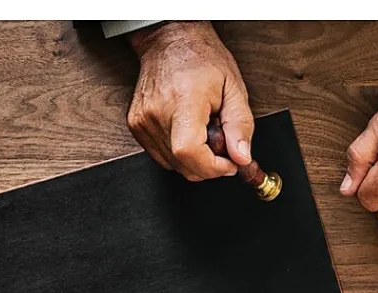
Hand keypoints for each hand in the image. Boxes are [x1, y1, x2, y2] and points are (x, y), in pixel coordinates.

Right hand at [127, 21, 253, 180]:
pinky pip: (162, 157)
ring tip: (202, 131)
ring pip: (173, 165)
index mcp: (184, 100)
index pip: (190, 152)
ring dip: (194, 159)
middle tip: (219, 143)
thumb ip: (240, 126)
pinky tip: (187, 132)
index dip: (212, 167)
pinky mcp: (136, 126)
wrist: (169, 40)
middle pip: (183, 164)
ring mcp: (143, 121)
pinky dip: (179, 154)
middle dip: (208, 165)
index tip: (228, 164)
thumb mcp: (233, 87)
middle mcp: (158, 112)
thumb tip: (241, 158)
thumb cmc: (201, 58)